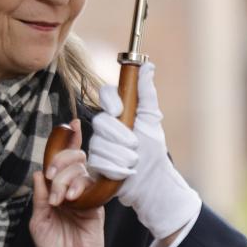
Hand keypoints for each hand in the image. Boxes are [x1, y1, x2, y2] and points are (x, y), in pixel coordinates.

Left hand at [29, 120, 108, 246]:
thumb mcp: (39, 225)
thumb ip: (40, 199)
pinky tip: (73, 196)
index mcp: (56, 194)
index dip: (67, 144)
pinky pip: (93, 185)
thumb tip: (39, 175)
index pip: (60, 164)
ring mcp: (85, 197)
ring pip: (81, 171)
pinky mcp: (97, 206)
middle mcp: (71, 191)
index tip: (70, 125)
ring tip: (62, 199)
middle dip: (61, 162)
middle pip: (72, 161)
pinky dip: (80, 185)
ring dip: (67, 179)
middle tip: (52, 177)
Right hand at [88, 62, 200, 238]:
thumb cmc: (153, 150)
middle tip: (135, 146)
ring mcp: (97, 145)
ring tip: (133, 162)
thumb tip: (147, 65)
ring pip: (99, 144)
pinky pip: (97, 161)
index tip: (120, 111)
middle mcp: (105, 127)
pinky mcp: (93, 164)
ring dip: (121, 155)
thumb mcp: (152, 119)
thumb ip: (146, 93)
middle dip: (121, 136)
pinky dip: (115, 168)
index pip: (106, 94)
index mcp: (118, 112)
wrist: (151, 181)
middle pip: (101, 122)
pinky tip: (125, 172)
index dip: (110, 102)